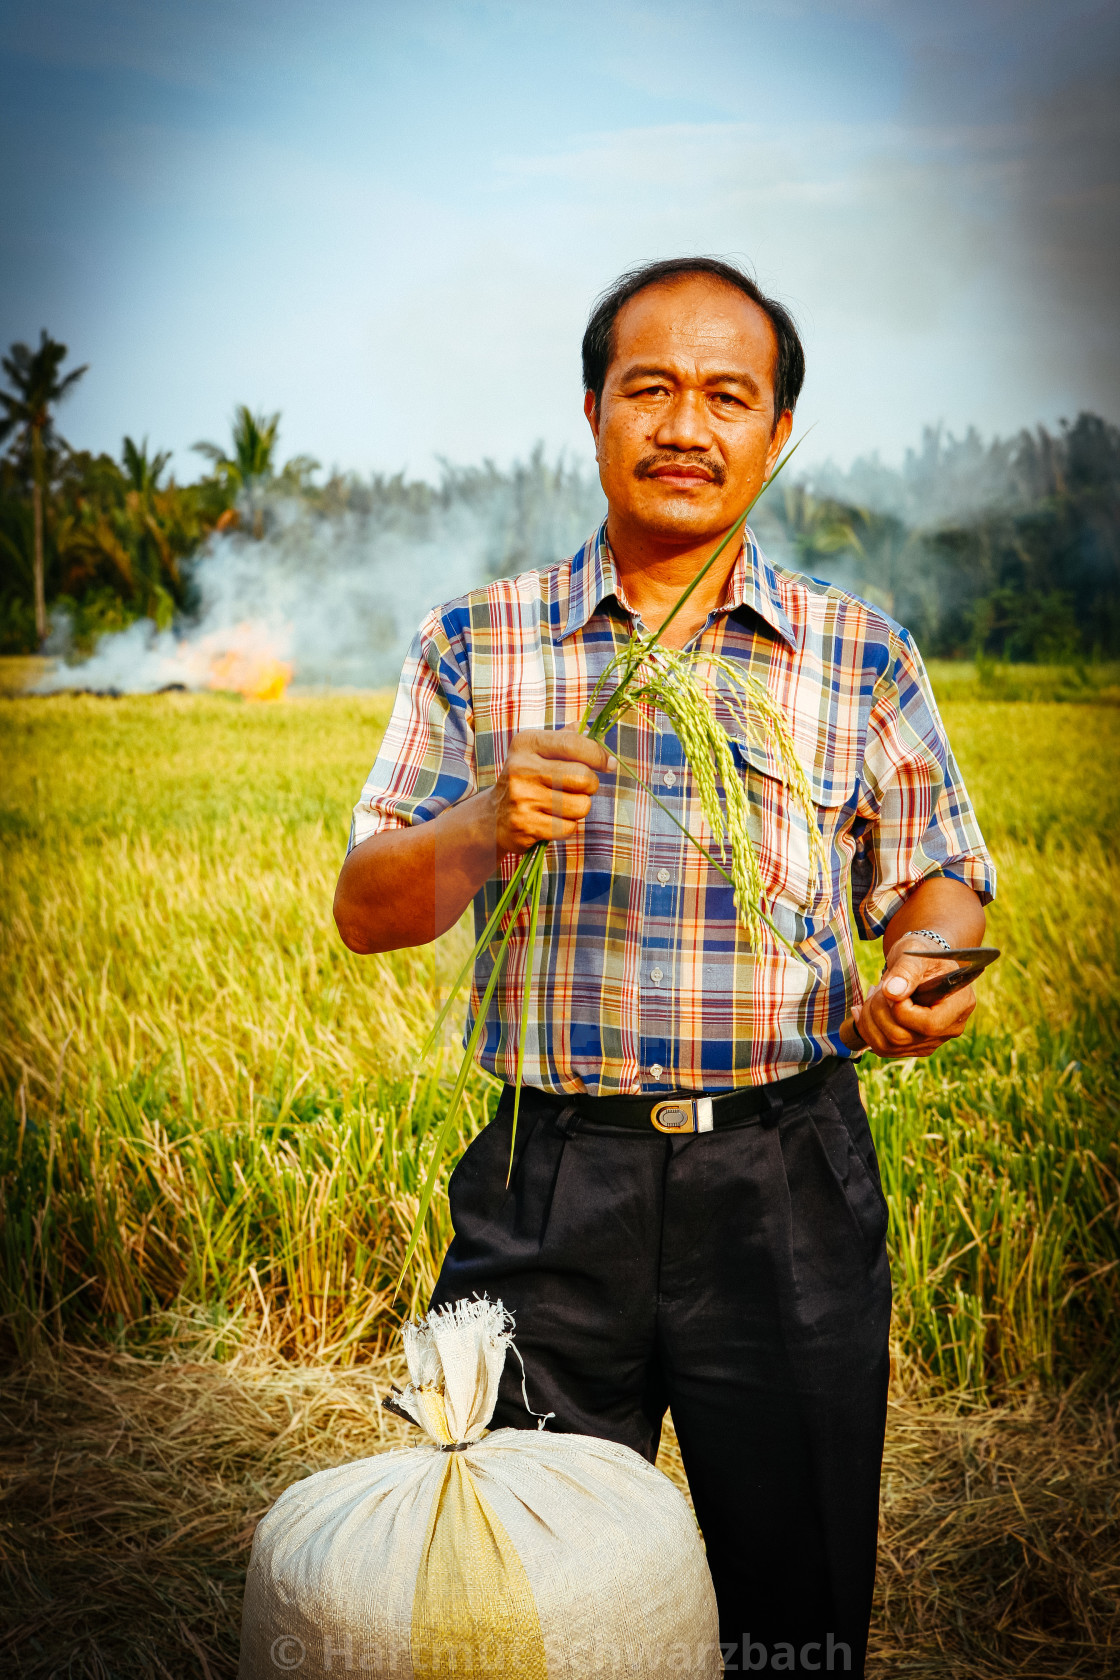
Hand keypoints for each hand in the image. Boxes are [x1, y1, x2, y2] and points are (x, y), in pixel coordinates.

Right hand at [490, 729, 613, 854]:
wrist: (493, 816)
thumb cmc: (527, 779)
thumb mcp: (538, 751)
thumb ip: (566, 738)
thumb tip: (594, 732)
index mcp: (527, 743)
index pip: (574, 744)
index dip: (598, 755)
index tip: (607, 764)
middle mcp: (521, 768)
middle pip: (583, 777)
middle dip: (590, 785)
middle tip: (579, 788)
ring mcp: (521, 798)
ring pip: (580, 806)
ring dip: (578, 809)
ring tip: (562, 806)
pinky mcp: (525, 825)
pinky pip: (568, 828)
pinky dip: (567, 827)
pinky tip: (552, 821)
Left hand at [850, 939, 975, 1058]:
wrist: (919, 963)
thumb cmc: (921, 953)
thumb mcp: (914, 951)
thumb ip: (906, 970)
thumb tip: (892, 992)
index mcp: (960, 1004)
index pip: (929, 1024)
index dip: (901, 1010)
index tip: (891, 987)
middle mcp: (950, 1028)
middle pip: (903, 1037)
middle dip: (878, 1011)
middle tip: (877, 987)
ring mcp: (932, 1041)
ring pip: (888, 1046)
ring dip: (869, 1019)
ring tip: (873, 994)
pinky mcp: (913, 1046)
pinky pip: (883, 1048)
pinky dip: (867, 1029)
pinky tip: (864, 1009)